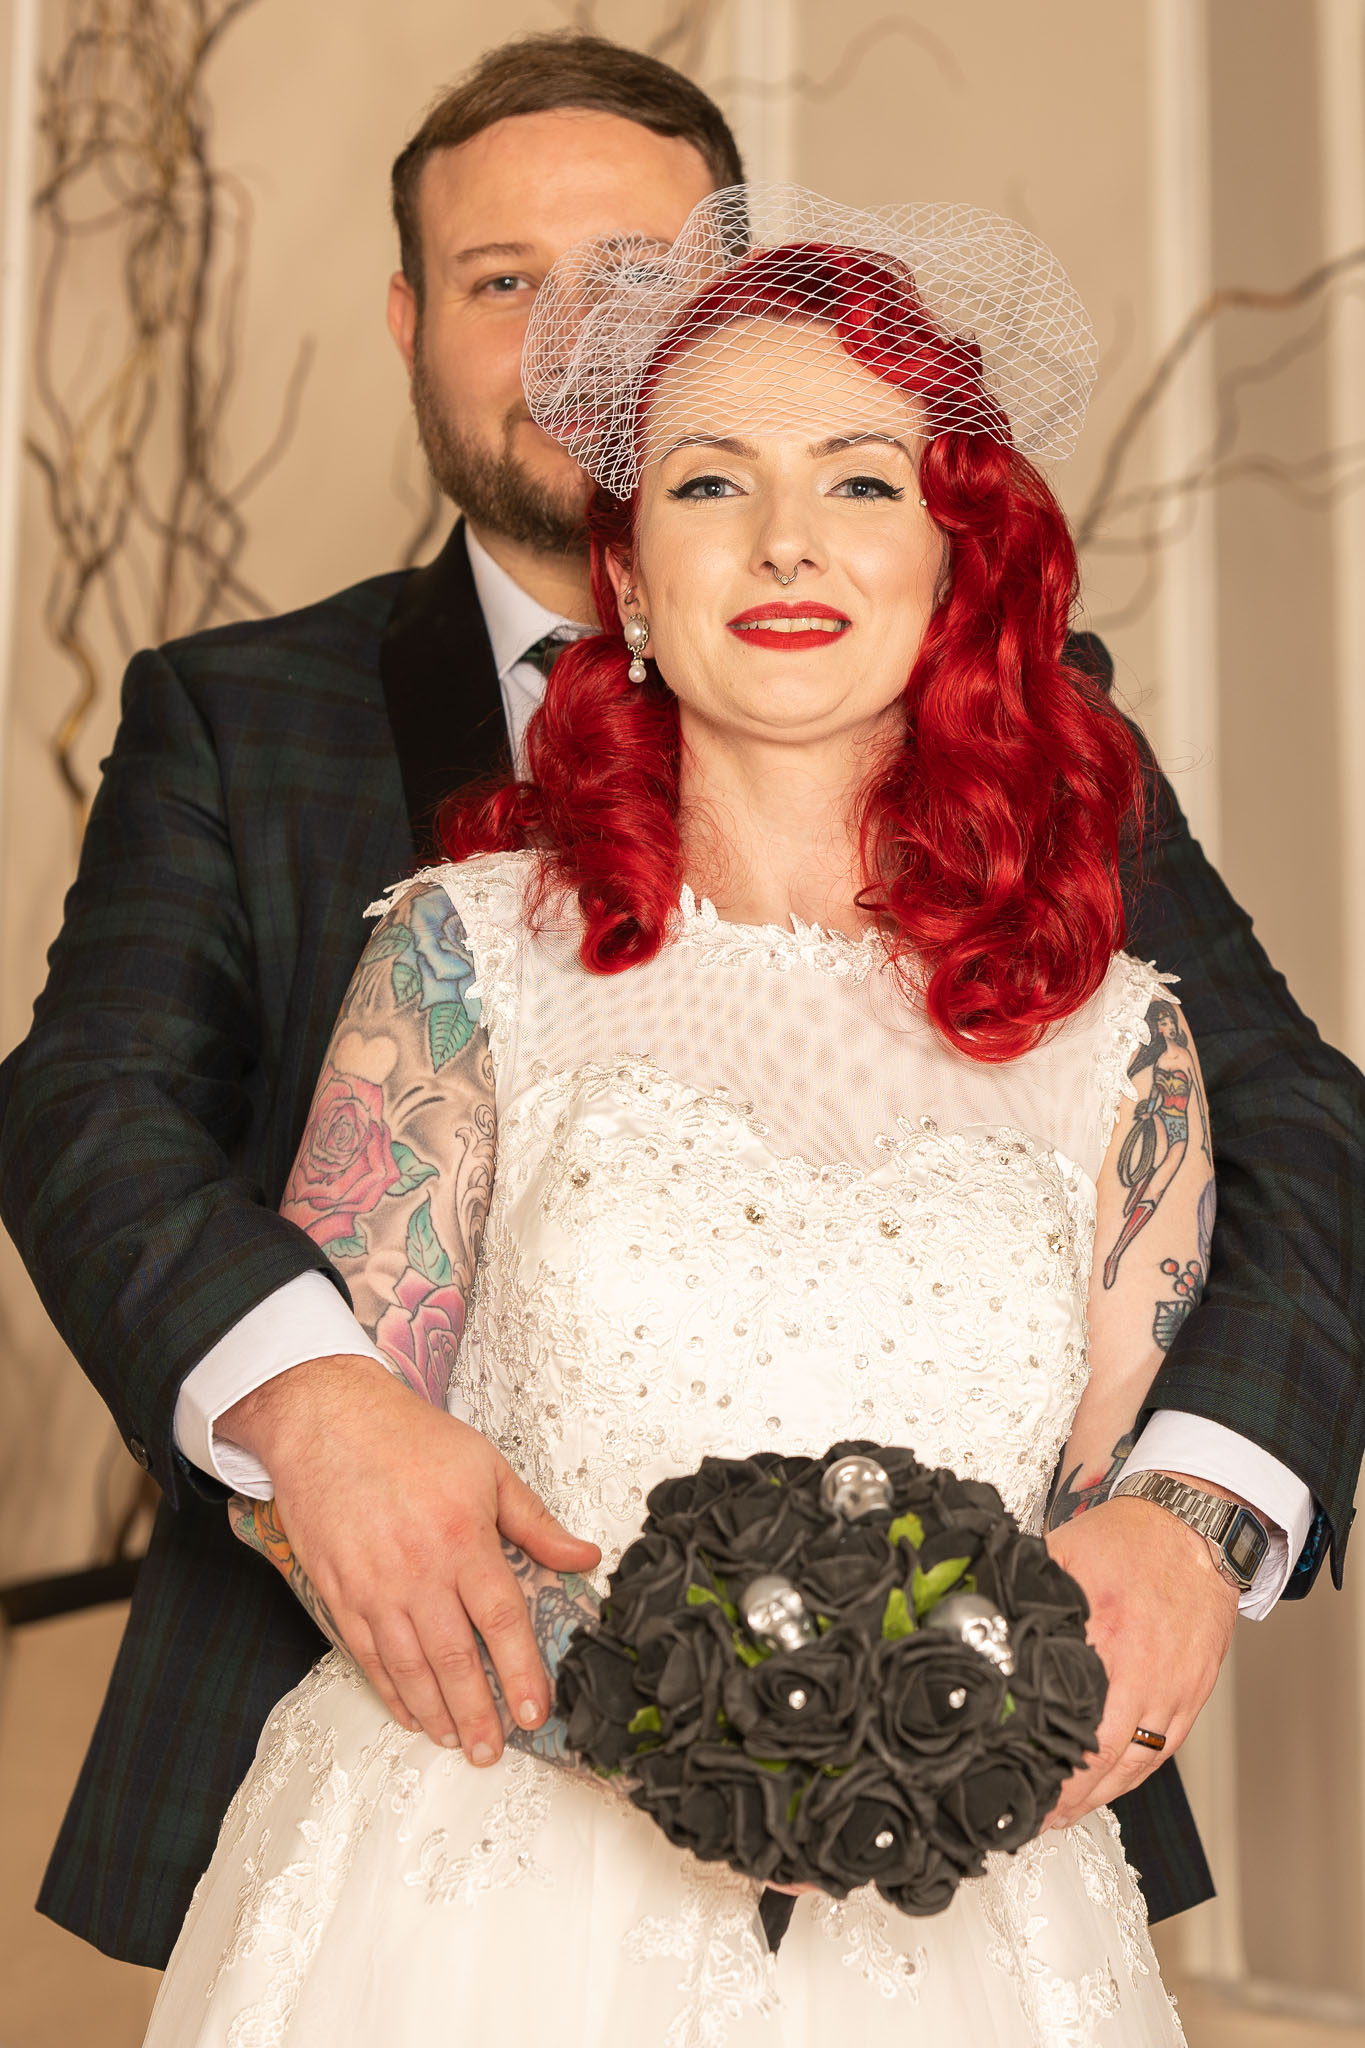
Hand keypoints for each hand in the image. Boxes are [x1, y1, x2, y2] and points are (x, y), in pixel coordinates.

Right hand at [221, 1355, 599, 1759]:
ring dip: (435, 1712)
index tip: (537, 1711)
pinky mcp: (340, 1592)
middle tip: (493, 1750)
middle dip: (478, 1713)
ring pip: (410, 1667)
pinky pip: (368, 1655)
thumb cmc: (410, 1439)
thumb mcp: (487, 1467)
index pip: (501, 1621)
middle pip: (454, 1658)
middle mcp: (418, 1571)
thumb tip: (582, 1556)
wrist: (328, 1421)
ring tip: (457, 1742)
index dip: (521, 1672)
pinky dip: (391, 1690)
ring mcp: (375, 1586)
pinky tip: (410, 1711)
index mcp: (462, 1539)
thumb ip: (535, 1521)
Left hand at [1042, 1488, 1238, 1827]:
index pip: (1062, 1711)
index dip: (1037, 1753)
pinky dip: (1132, 1777)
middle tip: (1030, 1817)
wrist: (1193, 1533)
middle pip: (1098, 1754)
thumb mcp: (1061, 1555)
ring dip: (1096, 1797)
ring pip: (1132, 1763)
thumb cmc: (1127, 1542)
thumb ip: (1025, 1594)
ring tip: (1062, 1816)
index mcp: (1102, 1631)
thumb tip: (978, 1618)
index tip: (1010, 1774)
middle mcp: (1140, 1669)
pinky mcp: (1191, 1695)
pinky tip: (1108, 1789)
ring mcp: (1171, 1688)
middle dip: (1062, 1794)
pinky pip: (1160, 1751)